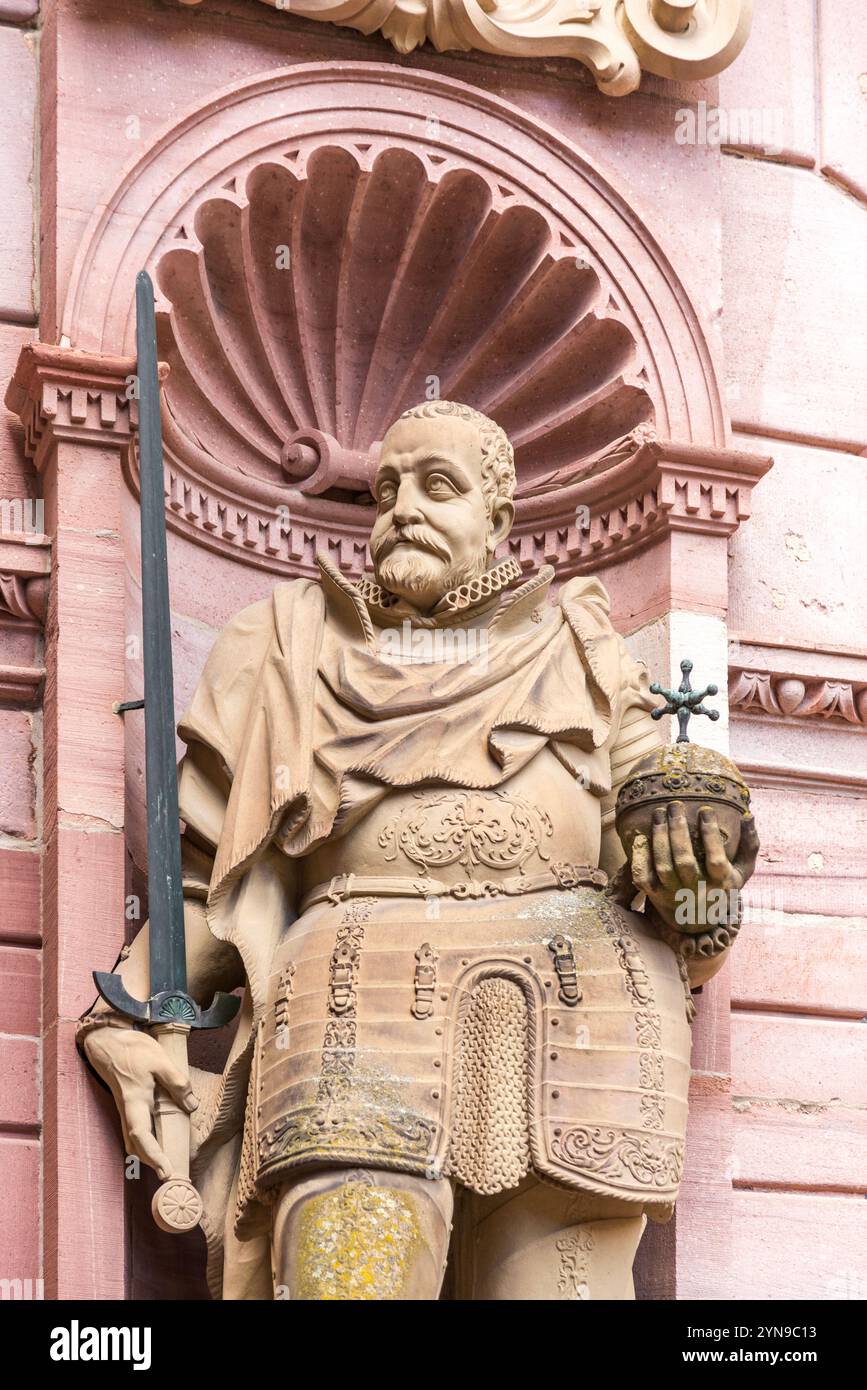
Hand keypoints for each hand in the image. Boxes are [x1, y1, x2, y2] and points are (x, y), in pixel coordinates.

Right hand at [83, 1023, 197, 1179]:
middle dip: (151, 1162)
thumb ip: (177, 1083)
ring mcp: (125, 1108)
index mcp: (135, 1101)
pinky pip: (134, 1130)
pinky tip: (156, 1142)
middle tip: (169, 1176)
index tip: (166, 1171)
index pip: (142, 1135)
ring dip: (146, 1154)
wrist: (107, 1041)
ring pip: (133, 1139)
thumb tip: (192, 1106)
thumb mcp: (160, 1060)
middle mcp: (128, 1110)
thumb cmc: (133, 1050)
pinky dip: (144, 1142)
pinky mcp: (127, 1104)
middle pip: (135, 1145)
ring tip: (165, 1164)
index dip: (153, 1155)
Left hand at [629, 801, 758, 932]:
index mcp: (720, 884)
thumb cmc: (723, 886)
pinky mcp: (655, 895)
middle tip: (674, 805)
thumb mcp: (743, 870)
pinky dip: (640, 858)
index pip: (715, 859)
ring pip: (663, 866)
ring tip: (659, 814)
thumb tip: (748, 815)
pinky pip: (643, 878)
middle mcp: (696, 891)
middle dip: (677, 830)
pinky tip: (641, 838)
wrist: (699, 922)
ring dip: (659, 838)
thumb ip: (750, 844)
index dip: (710, 834)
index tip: (705, 809)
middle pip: (684, 860)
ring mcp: (673, 894)